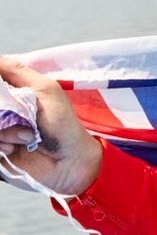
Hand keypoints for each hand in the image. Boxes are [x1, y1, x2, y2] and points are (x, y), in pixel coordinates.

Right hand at [0, 57, 102, 196]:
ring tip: (26, 137)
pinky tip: (13, 149)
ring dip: (2, 131)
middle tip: (18, 117)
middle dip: (2, 112)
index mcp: (8, 93)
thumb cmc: (63, 125)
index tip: (5, 97)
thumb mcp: (45, 90)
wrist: (72, 163)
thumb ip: (16, 71)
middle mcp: (1, 112)